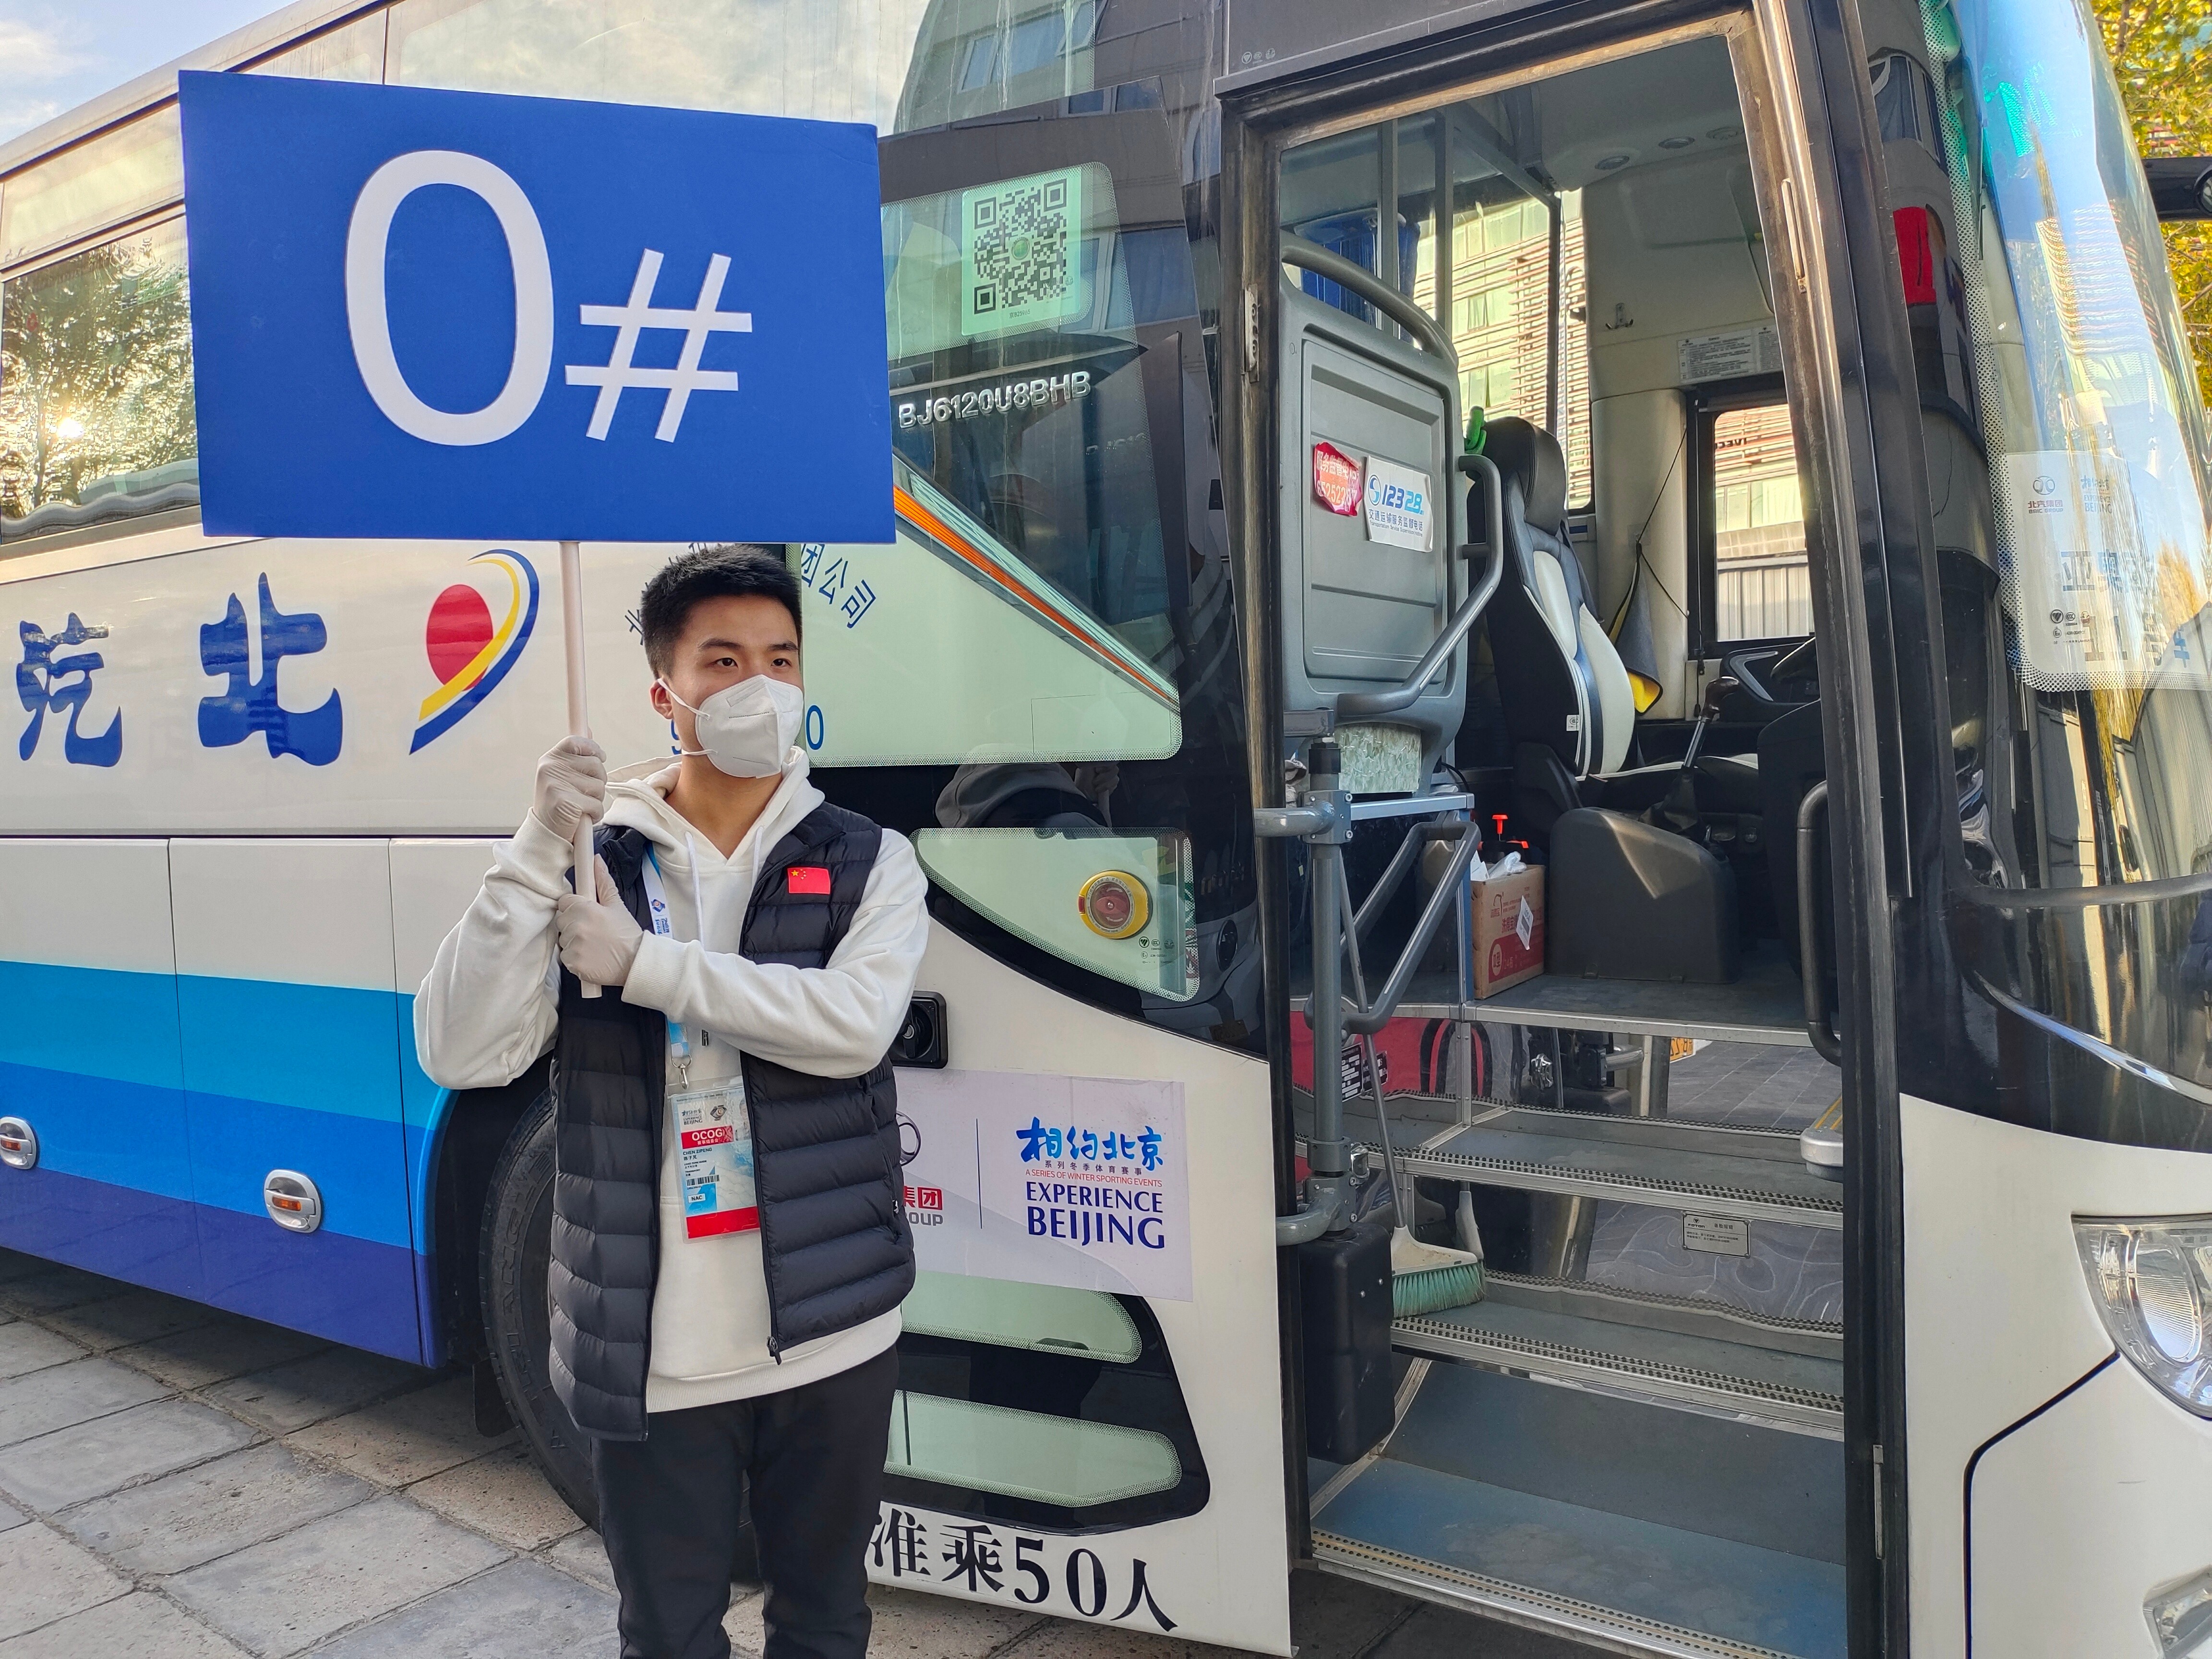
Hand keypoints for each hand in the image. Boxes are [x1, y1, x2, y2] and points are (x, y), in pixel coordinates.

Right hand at [531, 736, 606, 842]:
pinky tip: (582, 817)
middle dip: (598, 781)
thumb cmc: (559, 803)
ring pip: (599, 786)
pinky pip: (597, 805)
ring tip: (581, 805)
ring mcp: (557, 785)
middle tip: (584, 793)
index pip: (576, 742)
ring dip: (596, 799)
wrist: (546, 832)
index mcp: (550, 759)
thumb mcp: (563, 775)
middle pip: (596, 764)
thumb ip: (576, 755)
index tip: (600, 757)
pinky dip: (595, 814)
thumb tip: (589, 731)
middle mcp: (551, 769)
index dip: (593, 748)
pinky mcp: (566, 802)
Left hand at [556, 858, 642, 986]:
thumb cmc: (627, 933)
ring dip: (574, 942)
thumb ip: (603, 882)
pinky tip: (590, 957)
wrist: (635, 962)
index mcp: (584, 909)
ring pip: (563, 939)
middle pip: (561, 921)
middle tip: (593, 931)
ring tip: (594, 945)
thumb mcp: (617, 905)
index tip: (587, 915)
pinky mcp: (572, 963)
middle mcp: (575, 926)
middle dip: (573, 924)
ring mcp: (573, 946)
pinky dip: (575, 958)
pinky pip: (565, 957)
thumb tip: (595, 860)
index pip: (564, 902)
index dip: (575, 907)